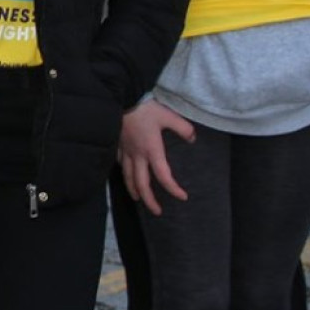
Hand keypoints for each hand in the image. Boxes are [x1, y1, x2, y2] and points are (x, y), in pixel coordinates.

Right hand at [116, 99, 195, 215]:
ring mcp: (125, 151)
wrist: (122, 98)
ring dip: (134, 191)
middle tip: (157, 211)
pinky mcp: (117, 145)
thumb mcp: (169, 116)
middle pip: (142, 184)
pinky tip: (127, 175)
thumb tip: (192, 139)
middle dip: (149, 200)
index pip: (163, 176)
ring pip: (128, 177)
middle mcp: (137, 155)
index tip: (182, 196)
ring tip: (138, 199)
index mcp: (152, 150)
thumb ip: (184, 129)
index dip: (173, 189)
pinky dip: (124, 174)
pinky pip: (120, 164)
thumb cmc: (145, 108)